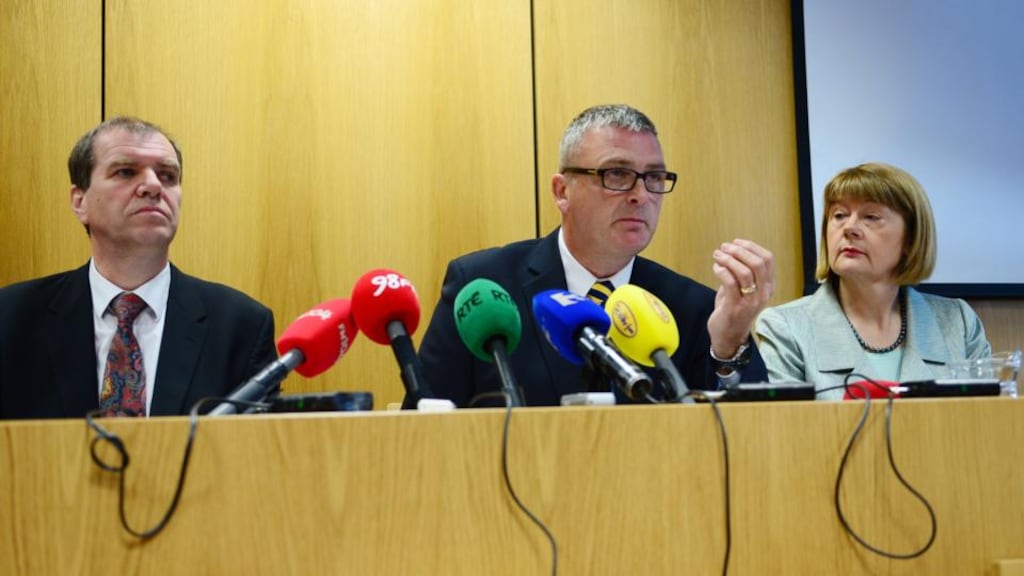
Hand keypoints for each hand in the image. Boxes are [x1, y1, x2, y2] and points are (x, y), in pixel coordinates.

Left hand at [707, 238, 774, 356]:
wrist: (729, 336)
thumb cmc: (735, 309)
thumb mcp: (744, 289)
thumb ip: (743, 271)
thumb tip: (732, 250)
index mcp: (768, 287)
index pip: (768, 259)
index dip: (752, 247)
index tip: (737, 242)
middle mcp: (763, 294)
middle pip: (758, 263)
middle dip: (739, 251)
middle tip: (724, 247)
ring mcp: (750, 301)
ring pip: (745, 272)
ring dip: (728, 259)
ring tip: (717, 255)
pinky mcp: (736, 307)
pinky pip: (730, 283)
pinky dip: (721, 271)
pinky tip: (715, 267)